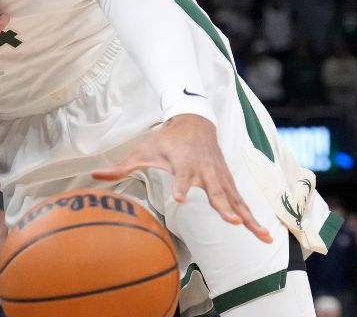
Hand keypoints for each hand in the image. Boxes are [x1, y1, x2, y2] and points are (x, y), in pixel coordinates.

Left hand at [90, 115, 271, 243]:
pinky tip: (262, 233)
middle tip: (232, 220)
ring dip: (247, 217)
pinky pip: (241, 201)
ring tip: (260, 235)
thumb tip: (94, 176)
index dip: (181, 186)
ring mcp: (219, 177)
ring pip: (235, 199)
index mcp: (184, 164)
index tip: (181, 197)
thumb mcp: (142, 151)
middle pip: (216, 191)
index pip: (181, 177)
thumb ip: (120, 167)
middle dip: (223, 206)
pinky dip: (252, 216)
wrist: (195, 120)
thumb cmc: (166, 140)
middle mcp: (205, 172)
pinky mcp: (228, 181)